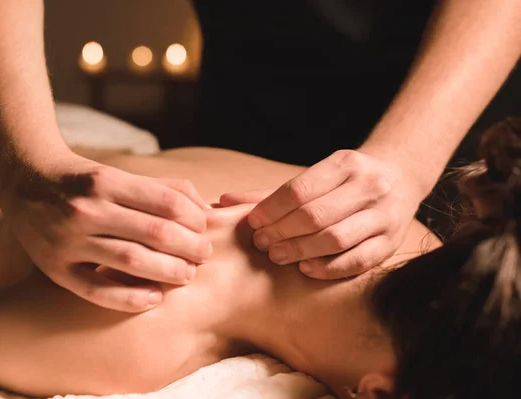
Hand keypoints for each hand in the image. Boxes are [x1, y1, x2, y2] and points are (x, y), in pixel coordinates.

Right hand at [0, 151, 211, 311]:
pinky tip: (155, 298)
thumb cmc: (85, 181)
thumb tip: (203, 209)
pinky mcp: (55, 268)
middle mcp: (87, 210)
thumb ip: (163, 188)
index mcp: (107, 182)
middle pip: (155, 233)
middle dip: (190, 247)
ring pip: (132, 261)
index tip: (203, 228)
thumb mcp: (120, 173)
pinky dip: (130, 298)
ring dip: (169, 271)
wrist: (25, 182)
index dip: (194, 219)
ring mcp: (68, 241)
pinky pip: (98, 291)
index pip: (167, 203)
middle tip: (204, 255)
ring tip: (186, 274)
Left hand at [222, 150, 423, 278]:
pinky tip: (305, 269)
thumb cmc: (344, 181)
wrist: (400, 177)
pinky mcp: (392, 241)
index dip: (270, 210)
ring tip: (277, 256)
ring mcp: (384, 215)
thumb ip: (270, 193)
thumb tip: (222, 202)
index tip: (253, 223)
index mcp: (345, 163)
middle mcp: (369, 186)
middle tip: (262, 244)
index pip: (299, 190)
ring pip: (336, 239)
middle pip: (315, 216)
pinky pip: (357, 261)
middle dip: (282, 232)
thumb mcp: (314, 176)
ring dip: (300, 251)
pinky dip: (328, 268)